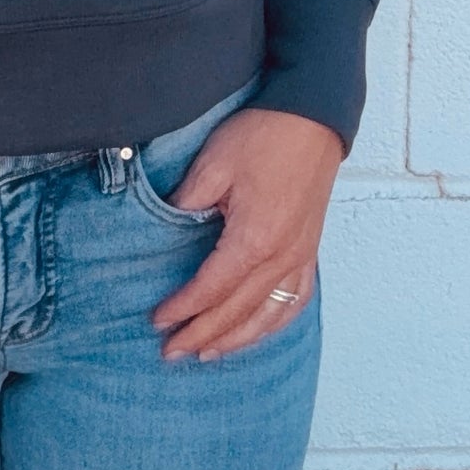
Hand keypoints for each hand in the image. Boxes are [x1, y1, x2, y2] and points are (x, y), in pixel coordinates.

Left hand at [150, 105, 344, 360]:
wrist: (312, 115)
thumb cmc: (263, 135)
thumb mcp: (212, 165)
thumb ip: (186, 206)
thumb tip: (166, 232)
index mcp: (255, 239)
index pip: (211, 288)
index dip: (183, 308)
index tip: (157, 321)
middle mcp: (282, 256)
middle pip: (238, 311)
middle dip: (202, 335)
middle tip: (171, 353)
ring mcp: (301, 255)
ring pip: (269, 314)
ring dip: (237, 339)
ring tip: (208, 354)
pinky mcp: (309, 248)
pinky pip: (295, 299)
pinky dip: (274, 322)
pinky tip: (258, 330)